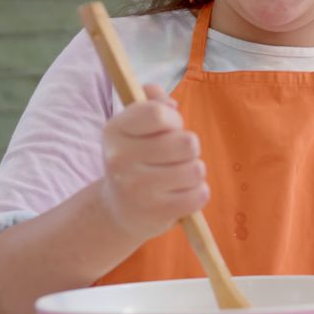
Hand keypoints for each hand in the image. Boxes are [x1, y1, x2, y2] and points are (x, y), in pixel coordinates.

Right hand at [100, 84, 209, 239]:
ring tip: (177, 176)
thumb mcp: (134, 128)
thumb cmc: (135, 160)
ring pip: (196, 169)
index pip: (157, 113)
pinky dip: (197, 193)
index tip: (169, 129)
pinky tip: (181, 194)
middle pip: (187, 142)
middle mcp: (120, 159)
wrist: (118, 210)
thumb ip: (151, 103)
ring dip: (193, 172)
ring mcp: (137, 188)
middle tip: (175, 157)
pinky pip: (199, 194)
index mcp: (114, 130)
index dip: (173, 120)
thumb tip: (165, 101)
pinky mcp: (155, 212)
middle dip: (189, 148)